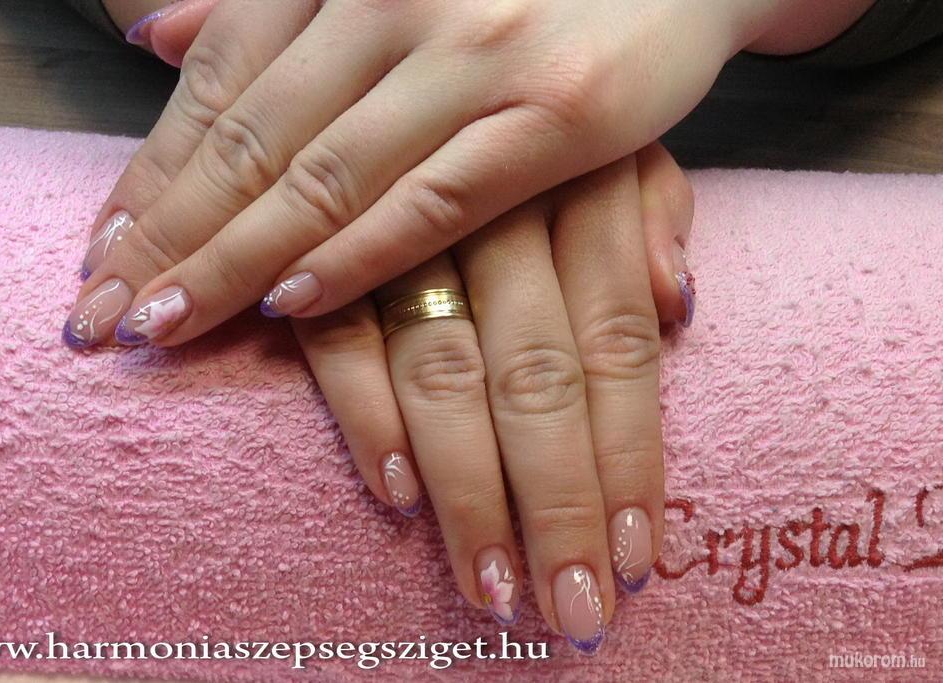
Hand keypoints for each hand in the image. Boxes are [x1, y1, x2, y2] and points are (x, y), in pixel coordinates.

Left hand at [65, 0, 758, 347]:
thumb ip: (265, 5)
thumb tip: (154, 39)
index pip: (217, 81)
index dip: (151, 172)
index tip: (101, 251)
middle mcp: (392, 2)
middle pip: (250, 139)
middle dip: (166, 235)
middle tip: (100, 313)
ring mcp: (471, 57)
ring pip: (324, 177)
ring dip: (233, 260)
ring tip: (164, 325)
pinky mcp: (551, 116)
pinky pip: (432, 201)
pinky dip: (357, 254)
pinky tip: (290, 304)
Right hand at [290, 142, 694, 651]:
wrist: (422, 31)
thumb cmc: (532, 102)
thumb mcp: (612, 129)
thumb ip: (652, 207)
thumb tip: (681, 303)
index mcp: (582, 186)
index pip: (620, 345)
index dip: (628, 458)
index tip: (634, 558)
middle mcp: (504, 216)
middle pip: (540, 382)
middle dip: (557, 506)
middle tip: (567, 611)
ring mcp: (410, 231)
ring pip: (448, 374)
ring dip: (470, 490)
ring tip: (492, 585)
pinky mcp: (328, 245)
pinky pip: (344, 335)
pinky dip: (367, 412)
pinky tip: (395, 492)